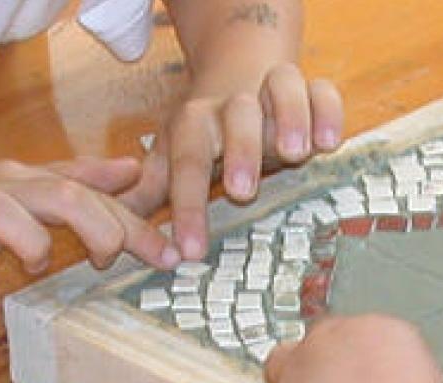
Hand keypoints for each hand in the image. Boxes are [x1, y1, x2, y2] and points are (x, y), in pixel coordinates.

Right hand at [0, 157, 178, 298]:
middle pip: (60, 196)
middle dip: (101, 230)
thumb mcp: (21, 189)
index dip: (134, 224)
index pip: (89, 194)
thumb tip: (132, 168)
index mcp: (23, 178)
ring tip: (31, 265)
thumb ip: (77, 179)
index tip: (171, 256)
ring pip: (7, 216)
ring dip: (32, 247)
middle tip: (109, 261)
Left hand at [120, 63, 343, 259]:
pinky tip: (330, 144)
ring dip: (289, 117)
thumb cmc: (207, 132)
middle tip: (242, 189)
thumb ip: (150, 192)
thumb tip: (112, 232)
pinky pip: (322, 90)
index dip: (185, 205)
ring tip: (298, 153)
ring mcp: (272, 92)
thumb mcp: (174, 158)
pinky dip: (328, 111)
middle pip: (235, 115)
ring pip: (281, 86)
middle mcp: (233, 104)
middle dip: (239, 150)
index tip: (189, 251)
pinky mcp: (309, 92)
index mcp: (195, 124)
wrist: (239, 70)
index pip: (186, 162)